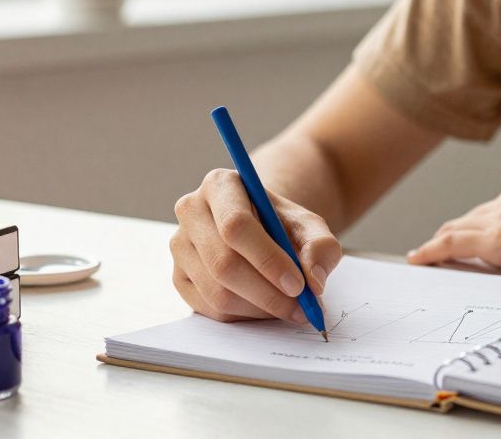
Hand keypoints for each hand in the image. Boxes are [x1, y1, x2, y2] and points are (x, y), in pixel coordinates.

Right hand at [170, 168, 341, 322]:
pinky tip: (266, 307)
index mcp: (220, 185)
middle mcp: (191, 211)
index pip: (236, 225)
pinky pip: (210, 309)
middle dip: (268, 293)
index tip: (299, 285)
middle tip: (301, 308)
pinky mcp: (179, 277)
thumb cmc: (283, 224)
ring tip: (290, 308)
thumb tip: (314, 280)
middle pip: (223, 264)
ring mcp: (180, 246)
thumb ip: (321, 247)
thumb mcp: (310, 226)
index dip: (268, 260)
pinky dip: (244, 316)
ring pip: (217, 292)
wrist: (260, 228)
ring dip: (260, 308)